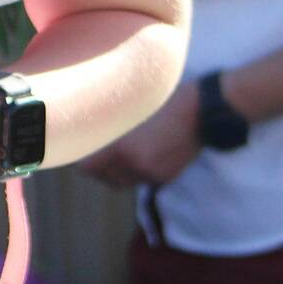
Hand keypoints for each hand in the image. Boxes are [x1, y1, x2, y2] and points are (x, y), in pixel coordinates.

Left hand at [82, 84, 198, 187]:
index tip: (80, 152)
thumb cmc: (164, 101)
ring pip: (121, 182)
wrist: (202, 110)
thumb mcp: (129, 111)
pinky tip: (139, 156)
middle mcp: (135, 166)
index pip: (88, 168)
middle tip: (95, 155)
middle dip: (98, 168)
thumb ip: (109, 129)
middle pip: (103, 178)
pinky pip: (141, 180)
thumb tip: (89, 138)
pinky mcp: (165, 178)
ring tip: (116, 156)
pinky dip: (135, 172)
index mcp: (122, 149)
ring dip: (116, 172)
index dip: (82, 161)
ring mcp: (151, 174)